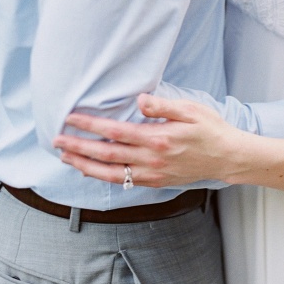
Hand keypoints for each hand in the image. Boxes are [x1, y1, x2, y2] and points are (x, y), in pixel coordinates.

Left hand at [54, 96, 237, 187]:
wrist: (228, 157)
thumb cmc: (211, 129)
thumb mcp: (191, 110)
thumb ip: (163, 106)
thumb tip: (139, 100)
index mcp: (158, 139)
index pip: (115, 131)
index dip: (91, 125)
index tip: (72, 119)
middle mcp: (151, 160)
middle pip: (106, 154)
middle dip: (78, 148)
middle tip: (56, 141)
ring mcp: (152, 174)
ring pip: (109, 173)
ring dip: (84, 165)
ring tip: (66, 158)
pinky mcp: (155, 182)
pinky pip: (123, 182)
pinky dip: (103, 177)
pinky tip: (91, 170)